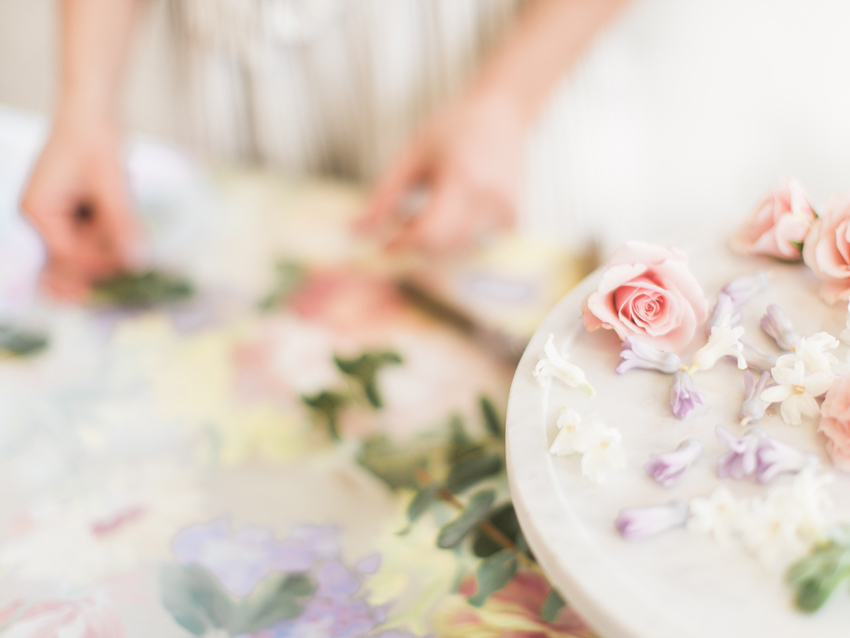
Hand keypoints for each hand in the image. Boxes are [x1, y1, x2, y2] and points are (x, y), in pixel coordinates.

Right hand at [20, 107, 138, 298]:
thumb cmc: (93, 137)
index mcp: (36, 213)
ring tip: (120, 205)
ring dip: (106, 245)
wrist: (92, 109)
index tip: (131, 259)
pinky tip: (118, 202)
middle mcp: (38, 220)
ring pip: (84, 254)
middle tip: (131, 251)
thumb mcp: (111, 182)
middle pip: (70, 264)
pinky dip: (107, 233)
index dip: (99, 263)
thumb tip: (136, 261)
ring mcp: (53, 219)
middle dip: (101, 260)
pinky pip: (90, 239)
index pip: (66, 258)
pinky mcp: (70, 215)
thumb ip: (122, 223)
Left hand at [357, 93, 525, 252]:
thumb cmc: (454, 128)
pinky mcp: (512, 219)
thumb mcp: (412, 154)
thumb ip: (384, 195)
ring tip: (425, 213)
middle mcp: (488, 199)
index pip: (428, 233)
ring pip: (458, 251)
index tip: (385, 245)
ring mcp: (505, 212)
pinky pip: (475, 244)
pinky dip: (456, 237)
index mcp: (461, 179)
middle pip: (443, 248)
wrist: (502, 114)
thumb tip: (358, 230)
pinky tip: (450, 212)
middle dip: (417, 247)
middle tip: (400, 229)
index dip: (402, 245)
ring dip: (436, 243)